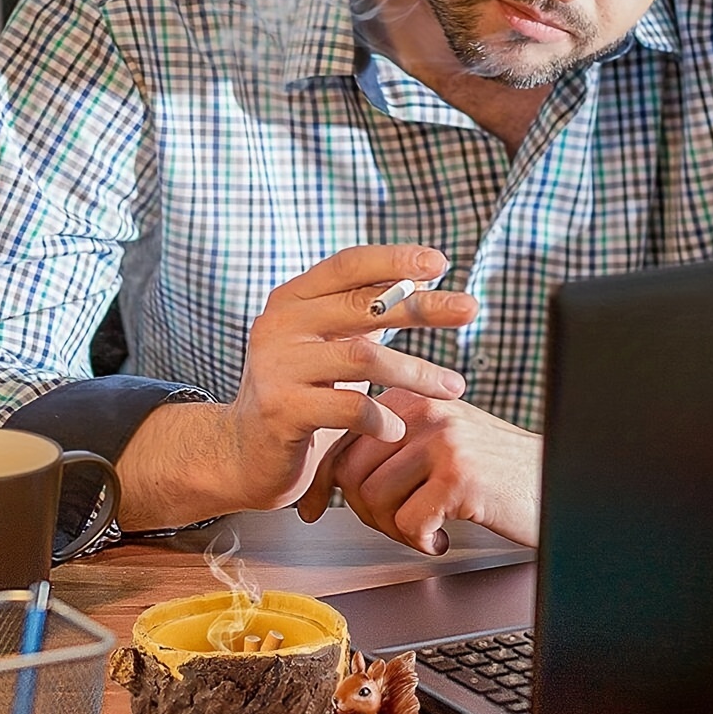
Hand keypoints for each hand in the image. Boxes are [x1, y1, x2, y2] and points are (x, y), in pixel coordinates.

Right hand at [114, 244, 476, 528]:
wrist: (243, 453)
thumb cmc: (299, 396)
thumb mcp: (326, 346)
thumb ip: (359, 316)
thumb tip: (420, 283)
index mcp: (291, 301)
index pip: (347, 265)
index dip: (394, 259)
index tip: (440, 262)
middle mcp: (279, 325)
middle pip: (362, 306)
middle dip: (421, 306)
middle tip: (469, 308)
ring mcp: (277, 367)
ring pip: (363, 358)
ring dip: (416, 372)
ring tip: (453, 387)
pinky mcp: (282, 411)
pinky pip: (348, 409)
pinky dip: (383, 418)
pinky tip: (397, 429)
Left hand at [297, 388, 542, 553]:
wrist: (559, 485)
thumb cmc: (495, 474)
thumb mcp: (438, 444)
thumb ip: (390, 448)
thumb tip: (329, 478)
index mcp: (411, 398)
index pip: (341, 440)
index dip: (322, 483)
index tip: (312, 510)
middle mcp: (424, 411)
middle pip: (351, 473)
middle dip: (364, 513)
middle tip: (398, 526)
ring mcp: (443, 440)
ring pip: (374, 499)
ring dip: (394, 530)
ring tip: (426, 531)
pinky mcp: (460, 475)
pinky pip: (408, 522)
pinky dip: (422, 541)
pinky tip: (445, 537)